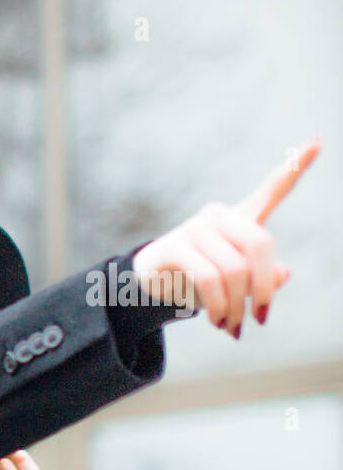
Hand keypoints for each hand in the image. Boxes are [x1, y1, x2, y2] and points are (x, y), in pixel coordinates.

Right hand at [131, 136, 320, 337]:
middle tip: (260, 318)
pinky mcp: (174, 246)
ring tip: (233, 328)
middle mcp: (219, 216)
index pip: (271, 191)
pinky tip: (218, 321)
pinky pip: (209, 278)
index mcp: (239, 220)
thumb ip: (263, 277)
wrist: (149, 289)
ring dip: (237, 307)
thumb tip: (283, 273)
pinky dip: (218, 306)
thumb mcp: (235, 284)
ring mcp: (195, 228)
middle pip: (260, 244)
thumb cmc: (197, 283)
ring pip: (234, 269)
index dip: (296, 168)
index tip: (319, 142)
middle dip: (263, 288)